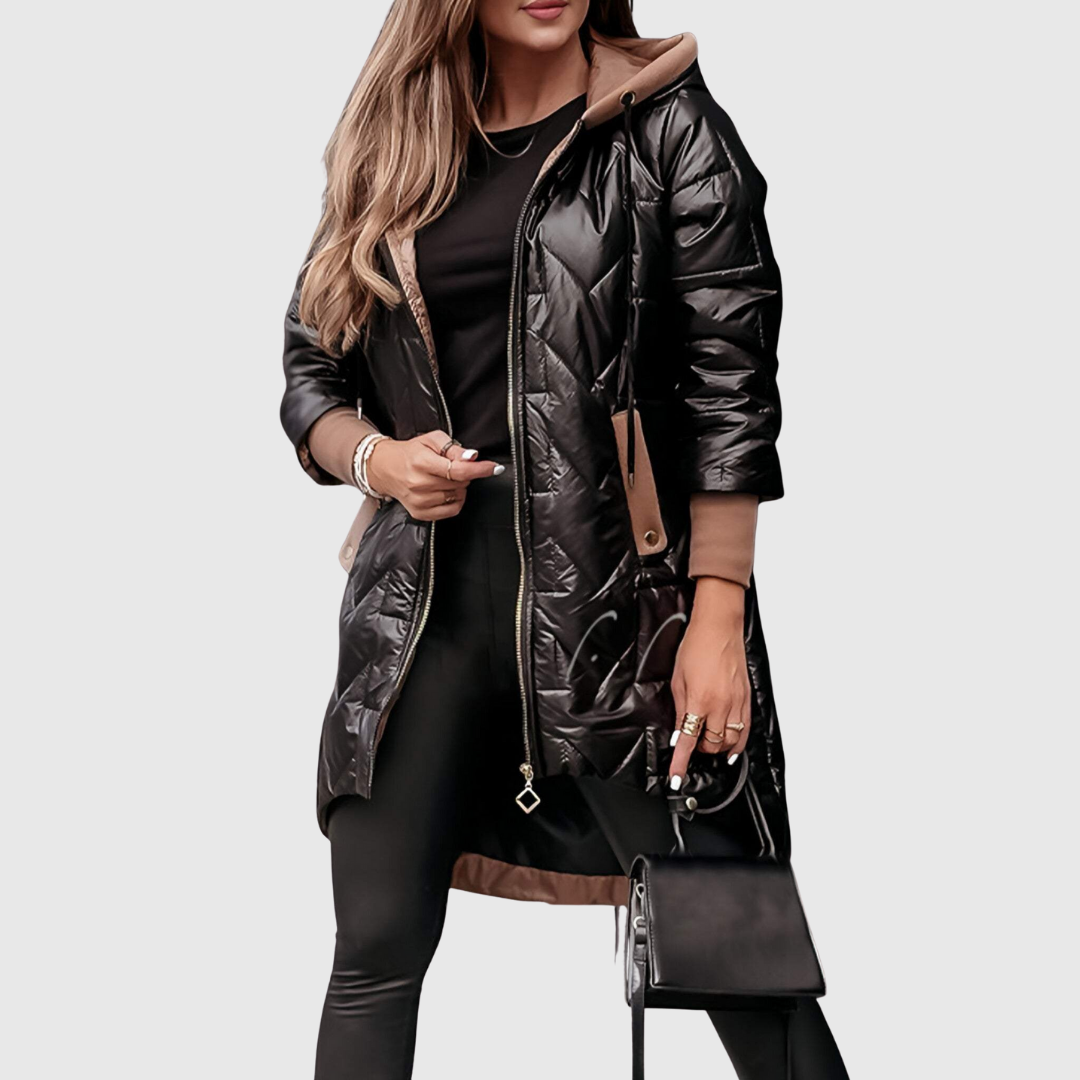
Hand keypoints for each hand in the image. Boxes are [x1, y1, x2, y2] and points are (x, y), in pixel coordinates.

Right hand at [366, 430, 503, 520]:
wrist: (385, 468)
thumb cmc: (411, 452)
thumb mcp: (432, 440)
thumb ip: (454, 448)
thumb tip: (472, 457)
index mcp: (422, 463)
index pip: (458, 470)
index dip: (480, 469)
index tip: (494, 468)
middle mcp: (419, 484)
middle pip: (460, 483)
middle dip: (464, 474)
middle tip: (451, 467)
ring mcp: (419, 501)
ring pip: (457, 497)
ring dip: (458, 487)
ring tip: (444, 478)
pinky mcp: (420, 513)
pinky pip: (451, 511)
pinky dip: (455, 500)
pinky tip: (446, 491)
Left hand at [668, 577, 750, 789]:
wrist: (718, 628)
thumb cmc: (696, 647)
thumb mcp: (678, 680)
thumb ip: (679, 711)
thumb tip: (678, 734)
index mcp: (699, 701)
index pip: (688, 741)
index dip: (681, 763)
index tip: (676, 778)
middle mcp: (720, 705)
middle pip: (712, 745)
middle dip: (700, 751)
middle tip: (691, 745)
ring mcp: (736, 703)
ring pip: (731, 741)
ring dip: (718, 748)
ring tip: (708, 745)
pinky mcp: (746, 698)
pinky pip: (745, 729)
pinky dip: (738, 743)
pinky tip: (732, 748)